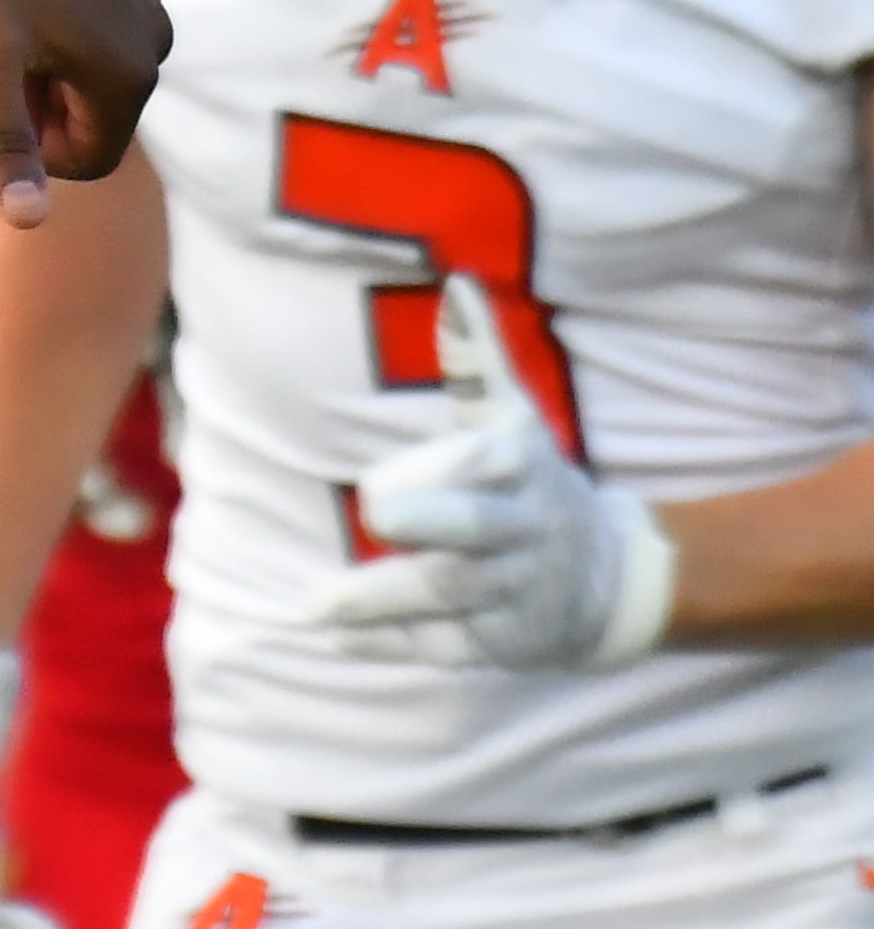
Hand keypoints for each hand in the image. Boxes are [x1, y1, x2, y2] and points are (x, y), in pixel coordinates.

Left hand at [0, 0, 166, 222]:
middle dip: (39, 102)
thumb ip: (8, 145)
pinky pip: (94, 22)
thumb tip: (29, 222)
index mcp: (128, 72)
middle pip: (94, 113)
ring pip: (91, 65)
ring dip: (44, 62)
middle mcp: (154, 35)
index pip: (92, 159)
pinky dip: (55, 23)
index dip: (35, 150)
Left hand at [309, 276, 674, 669]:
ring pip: (451, 595)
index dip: (456, 463)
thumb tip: (457, 284)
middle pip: (475, 530)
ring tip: (316, 604)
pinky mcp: (502, 643)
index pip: (489, 461)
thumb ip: (478, 360)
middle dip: (434, 521)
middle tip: (377, 513)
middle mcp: (523, 532)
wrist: (612, 579)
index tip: (400, 469)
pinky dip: (393, 641)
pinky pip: (444, 644)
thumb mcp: (512, 422)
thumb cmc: (534, 485)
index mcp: (522, 471)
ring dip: (384, 599)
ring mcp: (515, 592)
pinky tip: (339, 635)